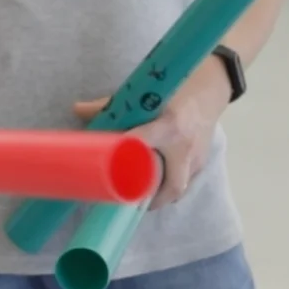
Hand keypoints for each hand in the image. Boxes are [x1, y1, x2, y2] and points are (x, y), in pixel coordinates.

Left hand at [73, 59, 230, 209]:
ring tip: (139, 198)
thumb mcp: (144, 92)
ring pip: (180, 187)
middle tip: (129, 200)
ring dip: (161, 195)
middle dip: (153, 199)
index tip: (110, 168)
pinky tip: (155, 186)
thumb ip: (110, 104)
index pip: (145, 143)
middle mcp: (186, 146)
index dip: (127, 154)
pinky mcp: (203, 162)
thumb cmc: (174, 88)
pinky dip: (170, 185)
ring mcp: (198, 157)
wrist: (211, 87)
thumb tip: (77, 110)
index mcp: (170, 125)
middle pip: (172, 185)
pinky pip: (186, 181)